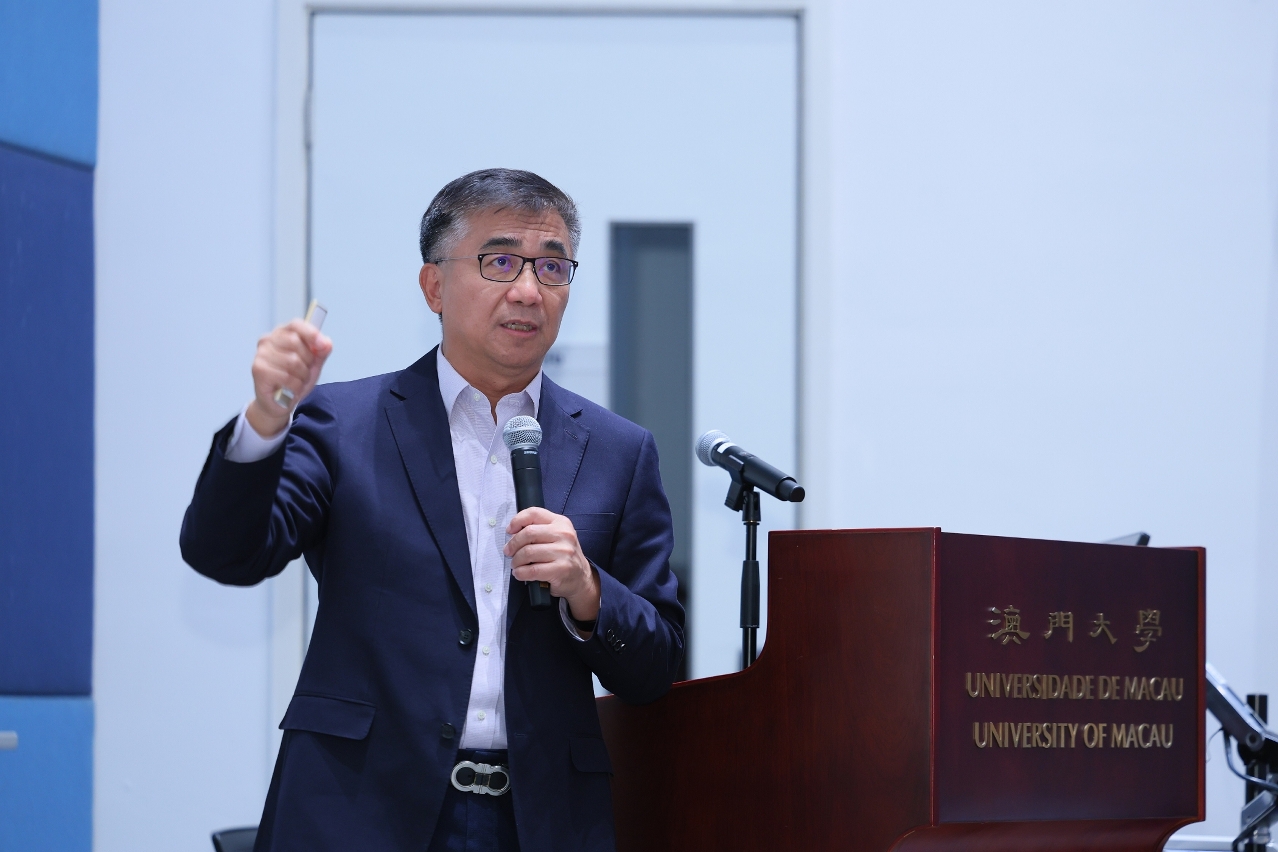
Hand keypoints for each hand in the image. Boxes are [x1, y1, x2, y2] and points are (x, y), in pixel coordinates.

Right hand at [245, 319, 332, 437]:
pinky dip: (295, 386)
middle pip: (296, 342)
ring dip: (302, 376)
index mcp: (281, 334)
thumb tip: (326, 343)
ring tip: (297, 381)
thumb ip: (321, 351)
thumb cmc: (294, 379)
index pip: (296, 324)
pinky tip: (290, 389)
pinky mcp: (259, 371)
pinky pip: (287, 377)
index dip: (311, 333)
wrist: (279, 403)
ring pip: (293, 361)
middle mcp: (267, 341)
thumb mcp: (312, 364)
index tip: (323, 345)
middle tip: (304, 371)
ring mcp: (261, 355)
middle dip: (308, 360)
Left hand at [505, 507, 599, 620]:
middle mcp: (564, 535)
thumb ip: (538, 530)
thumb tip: (513, 533)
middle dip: (513, 544)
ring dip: (516, 561)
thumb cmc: (563, 556)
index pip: (534, 513)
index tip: (510, 531)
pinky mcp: (561, 569)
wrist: (581, 577)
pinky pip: (532, 570)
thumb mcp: (556, 536)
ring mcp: (564, 552)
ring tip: (515, 564)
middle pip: (529, 533)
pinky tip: (520, 573)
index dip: (517, 520)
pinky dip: (521, 573)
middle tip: (509, 551)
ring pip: (528, 552)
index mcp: (561, 522)